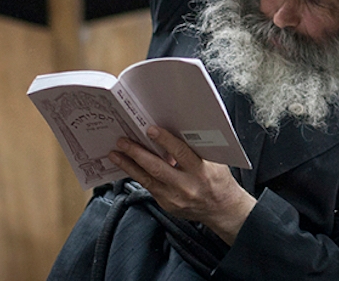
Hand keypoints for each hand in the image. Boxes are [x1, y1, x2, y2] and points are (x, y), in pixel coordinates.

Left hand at [110, 125, 255, 244]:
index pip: (181, 153)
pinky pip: (149, 187)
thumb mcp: (215, 162)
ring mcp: (174, 198)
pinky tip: (129, 167)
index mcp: (202, 171)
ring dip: (129, 165)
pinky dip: (137, 176)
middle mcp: (186, 186)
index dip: (165, 140)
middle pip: (157, 168)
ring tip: (116, 154)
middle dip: (137, 153)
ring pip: (147, 180)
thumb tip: (175, 134)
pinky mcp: (166, 205)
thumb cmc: (219, 181)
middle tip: (123, 142)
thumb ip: (196, 150)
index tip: (150, 130)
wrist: (222, 209)